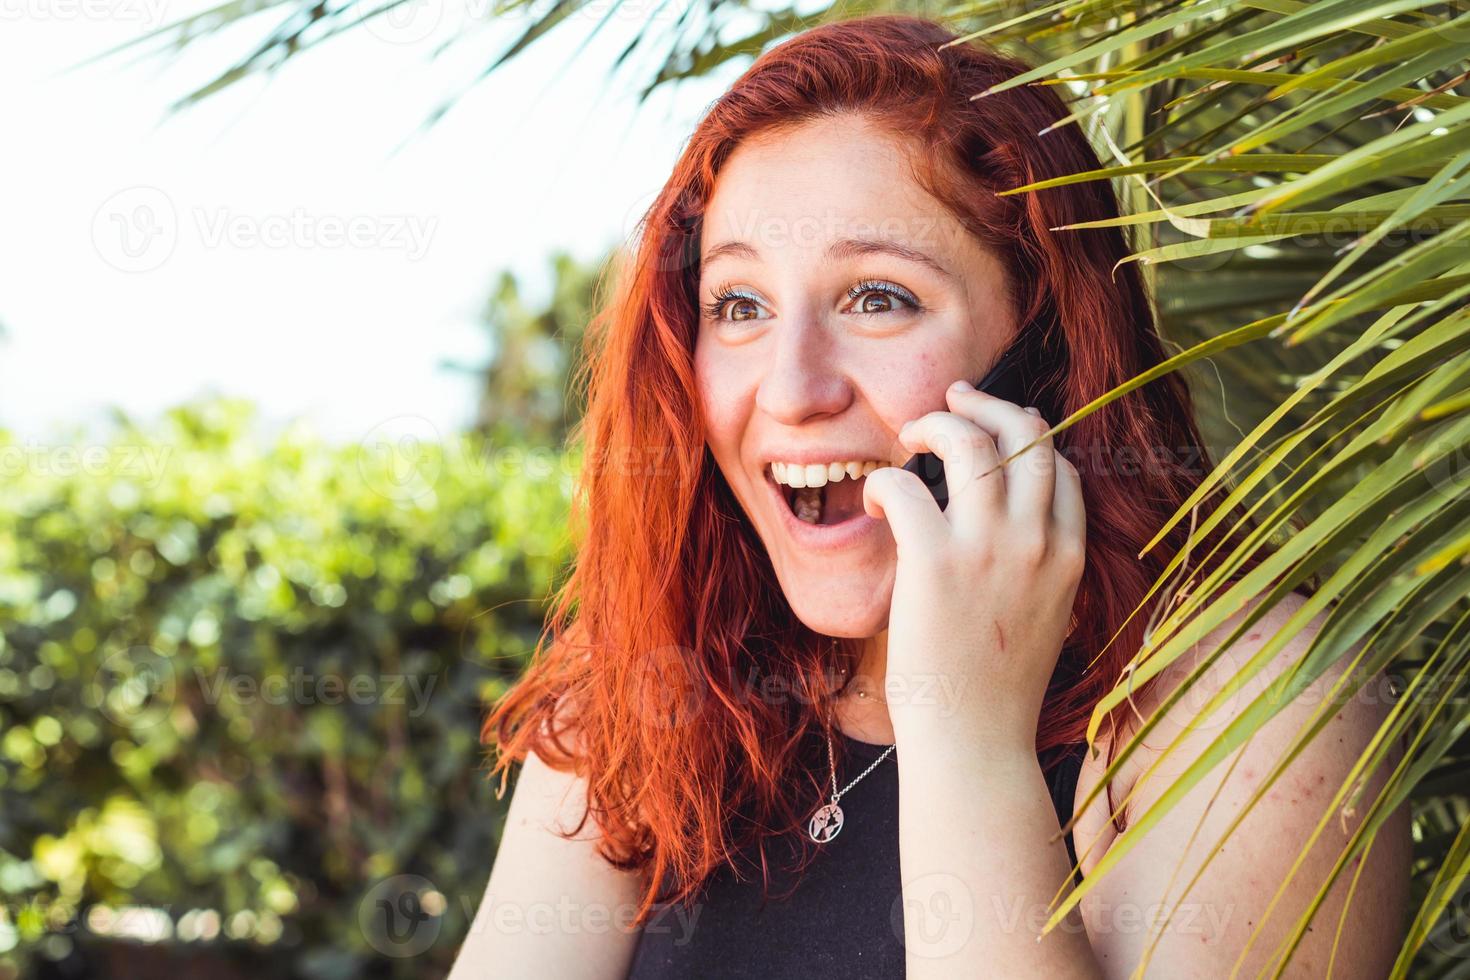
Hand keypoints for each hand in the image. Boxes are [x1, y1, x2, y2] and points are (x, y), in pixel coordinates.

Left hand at [861, 379, 1085, 751]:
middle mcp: (1037, 541)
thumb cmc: (994, 691)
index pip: (1060, 467)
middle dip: (988, 405)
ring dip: (935, 423)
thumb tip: (1008, 536)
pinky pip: (906, 483)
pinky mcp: (936, 560)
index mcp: (1067, 556)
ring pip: (970, 441)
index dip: (1026, 438)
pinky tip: (876, 503)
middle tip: (952, 398)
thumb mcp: (1043, 620)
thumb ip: (1036, 570)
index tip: (994, 432)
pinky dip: (885, 479)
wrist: (974, 743)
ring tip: (908, 435)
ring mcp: (989, 547)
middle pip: (1027, 434)